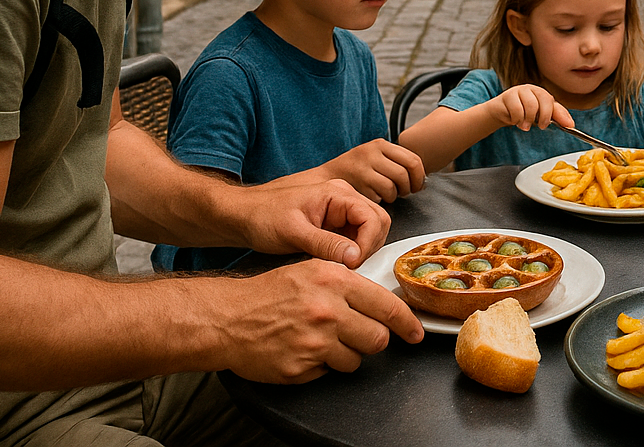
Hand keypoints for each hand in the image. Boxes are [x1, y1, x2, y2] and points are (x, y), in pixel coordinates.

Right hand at [209, 258, 423, 382]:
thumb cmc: (269, 293)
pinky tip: (302, 350)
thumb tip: (383, 302)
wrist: (227, 318)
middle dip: (371, 340)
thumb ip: (348, 283)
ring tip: (321, 340)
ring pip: (356, 360)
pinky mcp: (301, 368)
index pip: (386, 306)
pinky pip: (328, 373)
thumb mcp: (312, 270)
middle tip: (354, 334)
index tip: (416, 333)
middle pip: (377, 339)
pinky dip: (320, 366)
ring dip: (345, 355)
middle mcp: (328, 311)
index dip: (407, 323)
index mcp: (334, 281)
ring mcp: (314, 342)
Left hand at [233, 179, 392, 267]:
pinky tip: (335, 261)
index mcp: (337, 193)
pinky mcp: (336, 224)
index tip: (353, 263)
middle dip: (369, 247)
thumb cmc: (262, 217)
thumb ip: (326, 244)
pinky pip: (356, 237)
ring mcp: (341, 211)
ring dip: (362, 250)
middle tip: (350, 266)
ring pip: (370, 231)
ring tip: (341, 264)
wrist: (243, 216)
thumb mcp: (293, 233)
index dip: (368, 243)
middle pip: (379, 222)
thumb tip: (354, 257)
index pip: (373, 217)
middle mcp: (344, 198)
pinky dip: (352, 252)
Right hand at [320, 140, 425, 202]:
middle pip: (404, 174)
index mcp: (380, 144)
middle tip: (404, 192)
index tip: (418, 185)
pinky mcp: (356, 185)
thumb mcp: (375, 156)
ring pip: (392, 187)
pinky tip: (373, 196)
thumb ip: (395, 161)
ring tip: (388, 195)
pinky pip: (378, 197)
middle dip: (408, 188)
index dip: (419, 176)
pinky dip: (379, 200)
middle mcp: (371, 153)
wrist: (326, 177)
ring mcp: (363, 169)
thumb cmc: (355, 169)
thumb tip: (421, 177)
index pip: (413, 159)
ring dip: (393, 196)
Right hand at [488, 84, 573, 131]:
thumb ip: (556, 117)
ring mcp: (519, 90)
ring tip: (524, 125)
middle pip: (543, 101)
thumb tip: (571, 125)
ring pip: (530, 105)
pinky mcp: (508, 96)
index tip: (565, 126)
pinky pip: (516, 109)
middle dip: (543, 117)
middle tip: (540, 126)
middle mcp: (531, 89)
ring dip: (528, 120)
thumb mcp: (541, 115)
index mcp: (541, 93)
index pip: (551, 100)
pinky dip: (517, 119)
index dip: (558, 113)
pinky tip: (515, 121)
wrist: (501, 112)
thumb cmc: (523, 113)